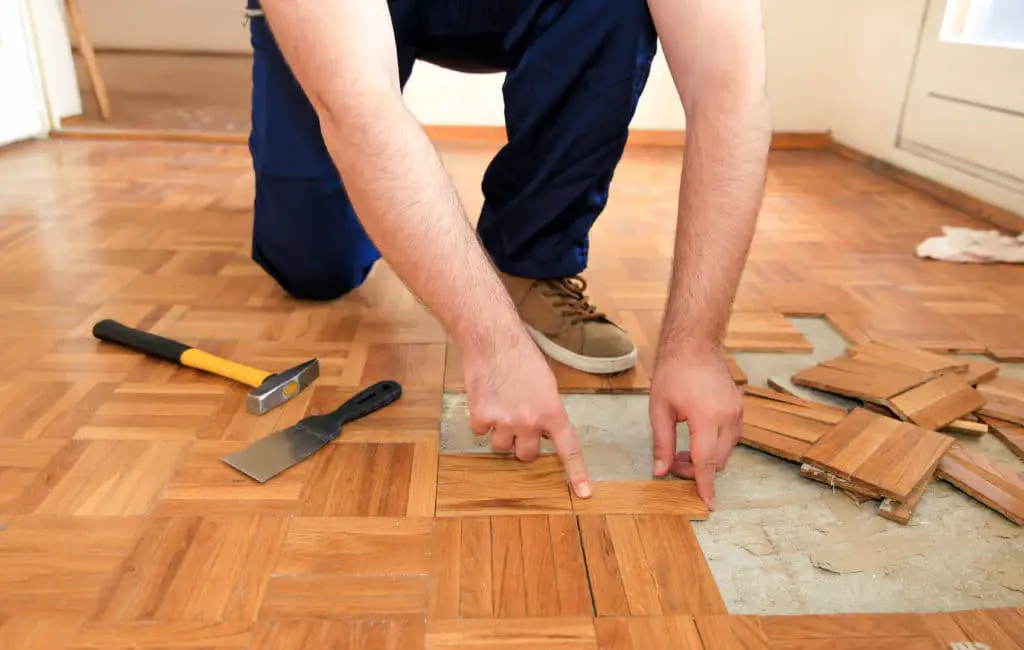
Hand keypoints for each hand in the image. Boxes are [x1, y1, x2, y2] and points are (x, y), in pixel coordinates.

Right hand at [462, 333, 591, 498]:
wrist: (494, 339)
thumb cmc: (522, 356)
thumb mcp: (547, 384)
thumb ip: (548, 410)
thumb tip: (544, 430)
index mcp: (553, 411)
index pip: (569, 449)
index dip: (577, 473)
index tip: (584, 494)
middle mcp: (530, 421)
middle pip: (526, 455)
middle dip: (522, 442)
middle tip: (518, 420)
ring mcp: (505, 421)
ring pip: (500, 446)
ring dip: (500, 431)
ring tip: (500, 403)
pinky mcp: (482, 416)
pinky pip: (480, 431)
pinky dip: (481, 418)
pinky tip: (485, 397)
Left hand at [649, 347, 742, 509]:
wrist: (694, 345)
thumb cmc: (673, 372)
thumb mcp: (659, 409)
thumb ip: (661, 443)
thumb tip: (660, 471)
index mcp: (707, 418)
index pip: (706, 462)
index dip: (705, 485)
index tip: (708, 504)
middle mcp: (727, 418)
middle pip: (717, 461)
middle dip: (696, 469)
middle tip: (672, 462)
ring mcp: (736, 413)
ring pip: (726, 451)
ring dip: (706, 457)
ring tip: (681, 449)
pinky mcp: (739, 409)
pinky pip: (730, 437)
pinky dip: (715, 444)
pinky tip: (696, 436)